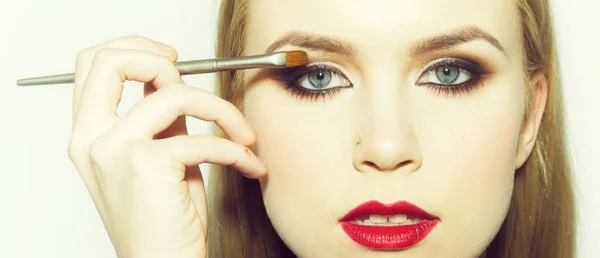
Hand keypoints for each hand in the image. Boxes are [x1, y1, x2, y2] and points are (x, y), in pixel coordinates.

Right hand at [67, 35, 266, 257]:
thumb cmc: (164, 222)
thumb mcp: (159, 160)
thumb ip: (162, 122)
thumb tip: (180, 86)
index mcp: (88, 135)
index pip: (95, 65)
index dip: (137, 50)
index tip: (172, 60)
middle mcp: (91, 139)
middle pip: (111, 60)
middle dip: (162, 59)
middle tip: (198, 81)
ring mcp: (113, 150)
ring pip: (174, 93)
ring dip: (223, 111)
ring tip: (245, 136)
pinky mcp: (145, 165)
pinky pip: (203, 138)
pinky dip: (236, 149)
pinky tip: (248, 165)